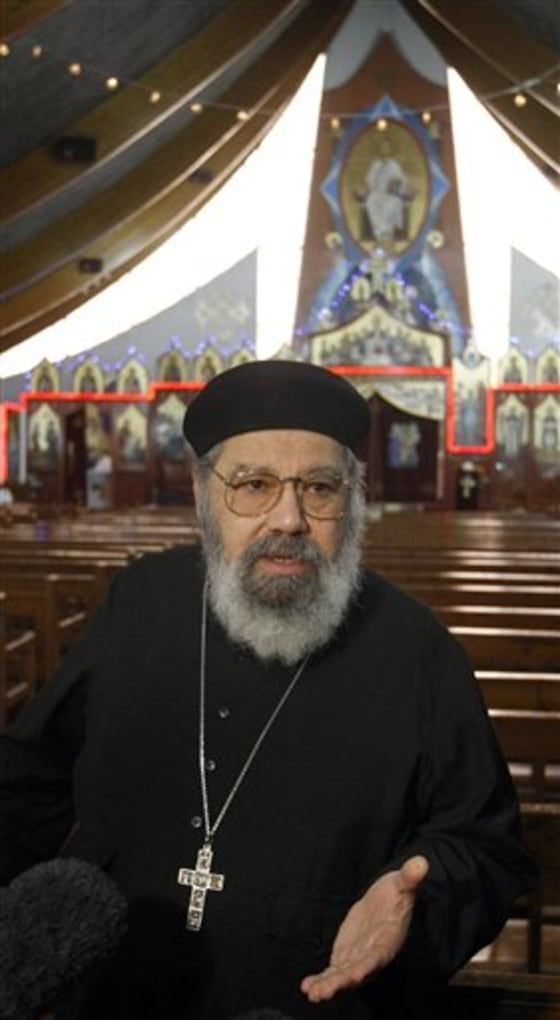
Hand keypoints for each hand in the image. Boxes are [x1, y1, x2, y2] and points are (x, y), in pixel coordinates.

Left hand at [300, 855, 428, 1002]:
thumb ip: (410, 877)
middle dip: (340, 983)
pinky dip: (321, 980)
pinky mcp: (345, 957)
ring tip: (311, 993)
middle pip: (356, 973)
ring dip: (328, 986)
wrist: (386, 902)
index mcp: (387, 940)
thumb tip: (422, 862)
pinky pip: (333, 972)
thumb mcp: (402, 883)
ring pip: (342, 976)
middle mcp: (372, 955)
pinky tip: (307, 986)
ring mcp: (357, 958)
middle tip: (322, 992)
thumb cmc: (397, 893)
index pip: (377, 955)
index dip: (366, 966)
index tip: (354, 974)